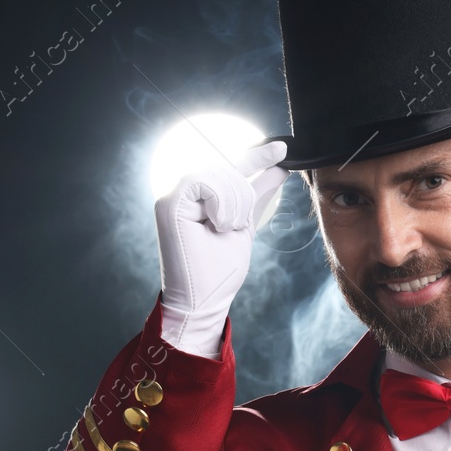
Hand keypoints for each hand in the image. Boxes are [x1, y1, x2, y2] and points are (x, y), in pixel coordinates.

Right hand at [153, 140, 288, 356]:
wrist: (204, 301)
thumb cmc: (219, 272)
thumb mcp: (245, 226)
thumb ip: (257, 196)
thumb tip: (278, 169)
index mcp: (197, 197)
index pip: (229, 165)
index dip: (256, 155)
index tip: (283, 148)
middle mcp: (181, 193)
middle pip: (226, 166)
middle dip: (243, 192)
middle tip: (236, 224)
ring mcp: (171, 197)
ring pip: (218, 173)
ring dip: (234, 203)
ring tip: (225, 228)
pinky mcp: (168, 205)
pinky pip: (205, 182)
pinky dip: (221, 204)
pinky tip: (217, 224)